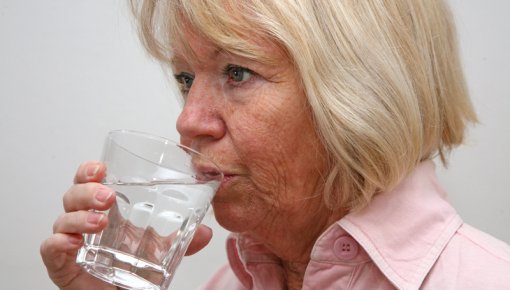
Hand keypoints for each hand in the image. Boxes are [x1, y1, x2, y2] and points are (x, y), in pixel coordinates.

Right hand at [40, 161, 212, 289]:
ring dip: (79, 216)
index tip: (102, 167)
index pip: (90, 181)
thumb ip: (184, 240)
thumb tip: (207, 233)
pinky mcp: (63, 266)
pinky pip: (50, 250)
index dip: (91, 170)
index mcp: (106, 210)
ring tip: (101, 219)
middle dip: (87, 190)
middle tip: (107, 196)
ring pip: (62, 218)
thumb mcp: (163, 251)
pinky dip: (56, 243)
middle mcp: (85, 222)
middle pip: (73, 195)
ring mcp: (73, 242)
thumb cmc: (135, 268)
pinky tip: (70, 242)